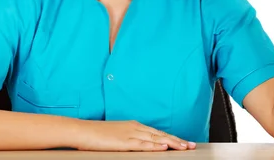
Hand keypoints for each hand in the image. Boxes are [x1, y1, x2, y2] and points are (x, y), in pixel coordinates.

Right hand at [72, 119, 195, 151]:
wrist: (82, 130)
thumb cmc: (96, 134)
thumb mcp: (116, 135)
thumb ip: (129, 138)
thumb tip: (139, 144)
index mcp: (133, 126)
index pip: (157, 132)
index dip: (172, 137)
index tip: (184, 142)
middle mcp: (134, 128)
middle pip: (160, 134)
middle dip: (177, 140)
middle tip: (191, 145)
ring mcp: (130, 134)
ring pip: (155, 138)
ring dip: (171, 143)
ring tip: (184, 147)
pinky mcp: (123, 142)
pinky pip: (142, 144)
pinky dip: (154, 145)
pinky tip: (163, 146)